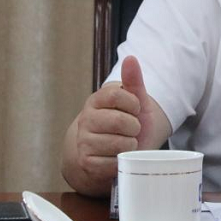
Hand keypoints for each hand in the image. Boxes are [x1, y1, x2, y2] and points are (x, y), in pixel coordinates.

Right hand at [61, 56, 170, 195]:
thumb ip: (133, 81)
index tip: (136, 109)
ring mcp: (84, 141)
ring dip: (130, 145)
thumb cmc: (128, 124)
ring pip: (119, 144)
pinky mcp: (87, 162)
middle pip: (120, 121)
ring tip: (126, 143)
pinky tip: (118, 157)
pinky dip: (122, 161)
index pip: (117, 94)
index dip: (134, 104)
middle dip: (134, 127)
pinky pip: (113, 162)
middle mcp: (86, 119)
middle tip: (132, 129)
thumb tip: (130, 58)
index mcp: (96, 101)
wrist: (115, 152)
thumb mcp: (135, 102)